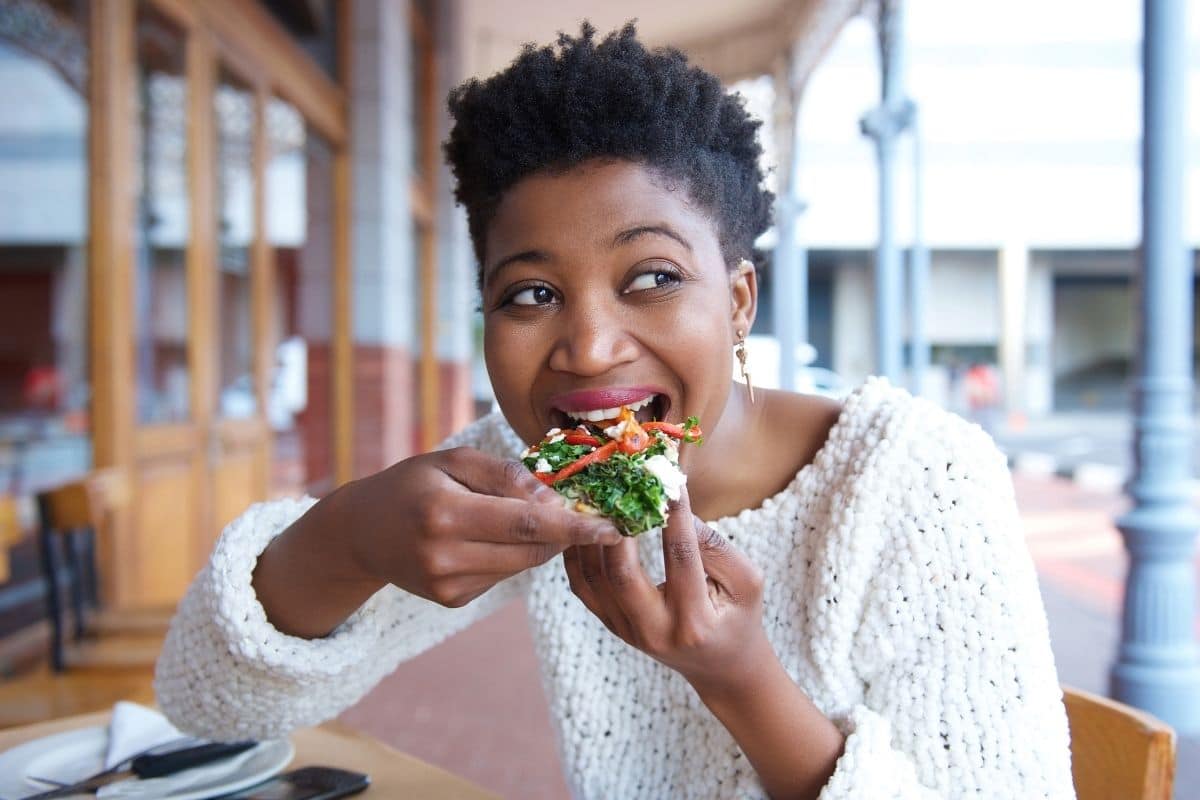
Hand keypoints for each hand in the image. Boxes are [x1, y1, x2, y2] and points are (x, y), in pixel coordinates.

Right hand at [254, 446, 622, 637]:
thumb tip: (554, 497)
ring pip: (523, 564)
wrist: (360, 532)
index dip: (575, 525)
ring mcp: (448, 585)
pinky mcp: (453, 600)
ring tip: (520, 514)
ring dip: (538, 540)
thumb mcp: (453, 460)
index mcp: (444, 513)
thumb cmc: (411, 484)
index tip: (613, 526)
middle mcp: (445, 556)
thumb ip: (505, 475)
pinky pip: (503, 575)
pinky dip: (510, 554)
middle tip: (583, 508)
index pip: (526, 522)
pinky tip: (486, 537)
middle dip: (564, 530)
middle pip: (531, 547)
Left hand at [562, 485, 768, 691]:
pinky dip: (579, 553)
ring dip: (592, 536)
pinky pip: (583, 586)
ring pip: (595, 579)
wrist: (720, 665)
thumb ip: (714, 546)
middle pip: (622, 574)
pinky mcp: (612, 625)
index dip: (675, 516)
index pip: (680, 558)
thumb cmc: (738, 616)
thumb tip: (673, 506)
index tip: (669, 481)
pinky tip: (586, 524)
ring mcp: (627, 631)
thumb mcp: (745, 582)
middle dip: (618, 527)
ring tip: (598, 499)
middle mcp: (655, 631)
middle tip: (620, 488)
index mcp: (694, 622)